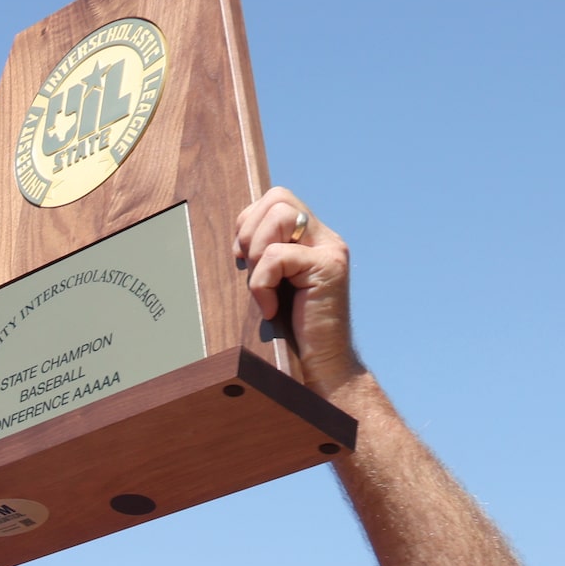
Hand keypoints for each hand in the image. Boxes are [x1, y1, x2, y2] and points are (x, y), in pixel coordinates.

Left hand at [234, 187, 359, 398]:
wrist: (320, 368)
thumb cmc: (288, 335)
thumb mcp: (268, 288)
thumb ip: (260, 260)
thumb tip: (234, 242)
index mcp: (309, 238)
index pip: (274, 199)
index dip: (247, 223)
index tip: (241, 260)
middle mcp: (324, 237)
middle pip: (278, 197)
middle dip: (250, 231)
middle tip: (250, 270)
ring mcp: (329, 250)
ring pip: (280, 216)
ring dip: (257, 254)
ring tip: (263, 288)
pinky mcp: (329, 268)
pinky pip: (277, 256)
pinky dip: (263, 284)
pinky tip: (270, 309)